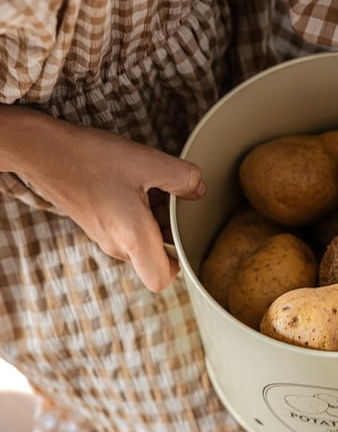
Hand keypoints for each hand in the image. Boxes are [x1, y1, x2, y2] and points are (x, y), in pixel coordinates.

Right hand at [3, 109, 204, 290]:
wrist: (44, 152)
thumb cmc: (94, 159)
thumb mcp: (149, 163)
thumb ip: (183, 178)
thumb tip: (199, 191)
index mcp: (132, 239)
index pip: (162, 279)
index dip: (179, 263)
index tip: (184, 232)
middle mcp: (117, 246)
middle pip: (155, 256)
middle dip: (170, 229)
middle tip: (172, 197)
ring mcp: (104, 236)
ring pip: (142, 239)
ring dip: (155, 217)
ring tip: (154, 184)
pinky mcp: (97, 224)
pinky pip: (127, 228)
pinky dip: (140, 210)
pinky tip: (137, 182)